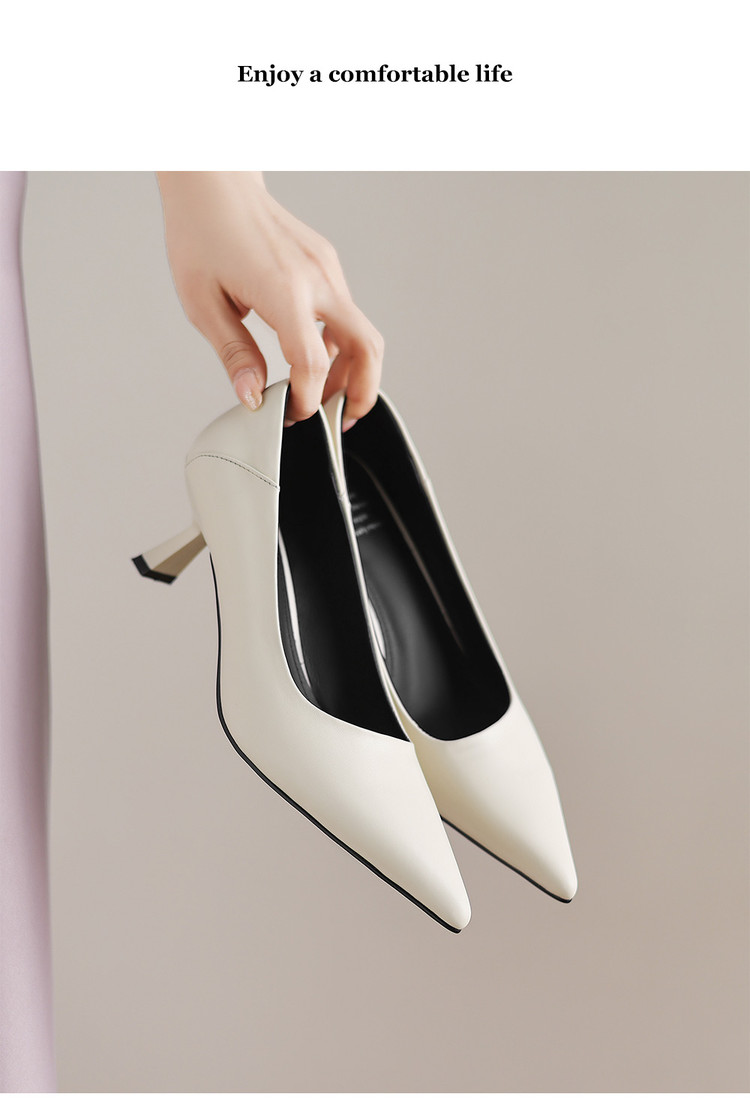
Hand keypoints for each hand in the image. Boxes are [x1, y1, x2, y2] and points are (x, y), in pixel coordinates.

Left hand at [156, 172, 383, 428]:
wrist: (213, 181)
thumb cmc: (201, 233)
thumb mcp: (202, 303)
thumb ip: (234, 354)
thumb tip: (253, 397)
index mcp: (284, 290)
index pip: (313, 363)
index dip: (307, 399)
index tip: (292, 416)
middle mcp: (316, 278)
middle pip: (366, 347)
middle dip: (362, 391)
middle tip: (343, 421)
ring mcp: (327, 269)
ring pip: (362, 331)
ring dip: (352, 370)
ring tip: (326, 396)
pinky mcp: (326, 265)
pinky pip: (346, 313)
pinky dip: (339, 344)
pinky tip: (316, 359)